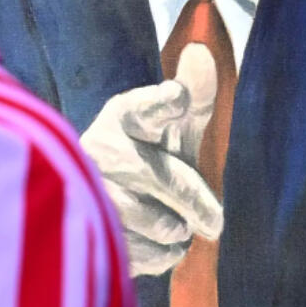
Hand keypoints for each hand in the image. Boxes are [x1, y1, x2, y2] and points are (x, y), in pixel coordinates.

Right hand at [80, 44, 221, 275]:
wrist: (102, 200)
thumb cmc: (147, 154)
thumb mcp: (171, 125)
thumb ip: (195, 96)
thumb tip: (202, 53)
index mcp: (125, 115)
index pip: (146, 106)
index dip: (163, 103)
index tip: (177, 97)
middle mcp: (100, 149)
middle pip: (165, 177)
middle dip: (197, 201)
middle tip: (215, 221)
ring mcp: (90, 192)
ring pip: (157, 222)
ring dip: (176, 229)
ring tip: (173, 224)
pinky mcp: (90, 232)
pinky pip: (144, 253)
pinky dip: (162, 254)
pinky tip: (157, 242)